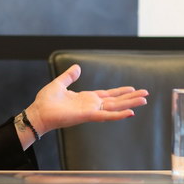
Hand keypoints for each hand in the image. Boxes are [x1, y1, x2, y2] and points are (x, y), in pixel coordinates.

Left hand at [25, 64, 147, 135]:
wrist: (38, 113)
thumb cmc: (46, 101)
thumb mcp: (59, 84)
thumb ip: (69, 76)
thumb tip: (77, 67)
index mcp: (85, 98)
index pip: (107, 95)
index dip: (119, 92)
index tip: (132, 88)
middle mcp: (91, 105)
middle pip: (115, 101)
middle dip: (130, 98)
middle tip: (145, 95)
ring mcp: (90, 111)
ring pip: (114, 107)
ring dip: (129, 104)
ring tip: (144, 100)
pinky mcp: (87, 116)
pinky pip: (106, 116)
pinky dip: (118, 115)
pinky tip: (130, 113)